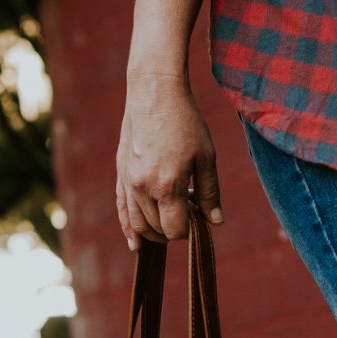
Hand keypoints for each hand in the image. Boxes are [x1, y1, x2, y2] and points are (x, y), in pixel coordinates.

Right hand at [116, 72, 222, 249]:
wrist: (154, 93)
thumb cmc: (185, 123)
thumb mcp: (206, 158)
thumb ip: (209, 193)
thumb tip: (215, 222)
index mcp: (167, 185)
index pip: (176, 228)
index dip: (189, 230)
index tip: (198, 217)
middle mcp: (143, 188)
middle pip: (156, 228)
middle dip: (173, 228)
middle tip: (188, 214)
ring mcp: (128, 182)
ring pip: (137, 224)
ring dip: (154, 233)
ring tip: (168, 228)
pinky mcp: (121, 174)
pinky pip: (121, 210)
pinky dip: (128, 229)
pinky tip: (135, 244)